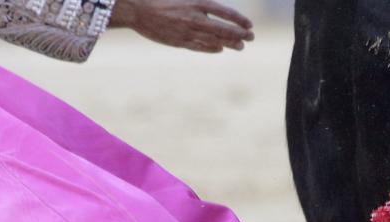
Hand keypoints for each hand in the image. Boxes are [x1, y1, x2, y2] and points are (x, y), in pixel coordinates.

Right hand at [108, 0, 253, 52]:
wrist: (137, 10)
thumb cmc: (160, 0)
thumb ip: (200, 4)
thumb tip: (213, 9)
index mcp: (197, 3)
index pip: (225, 12)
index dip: (239, 19)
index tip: (249, 25)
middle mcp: (195, 18)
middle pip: (224, 28)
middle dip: (240, 34)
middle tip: (251, 38)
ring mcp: (188, 32)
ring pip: (215, 40)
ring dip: (229, 44)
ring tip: (240, 47)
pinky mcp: (179, 42)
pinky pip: (200, 47)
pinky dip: (211, 48)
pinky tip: (220, 49)